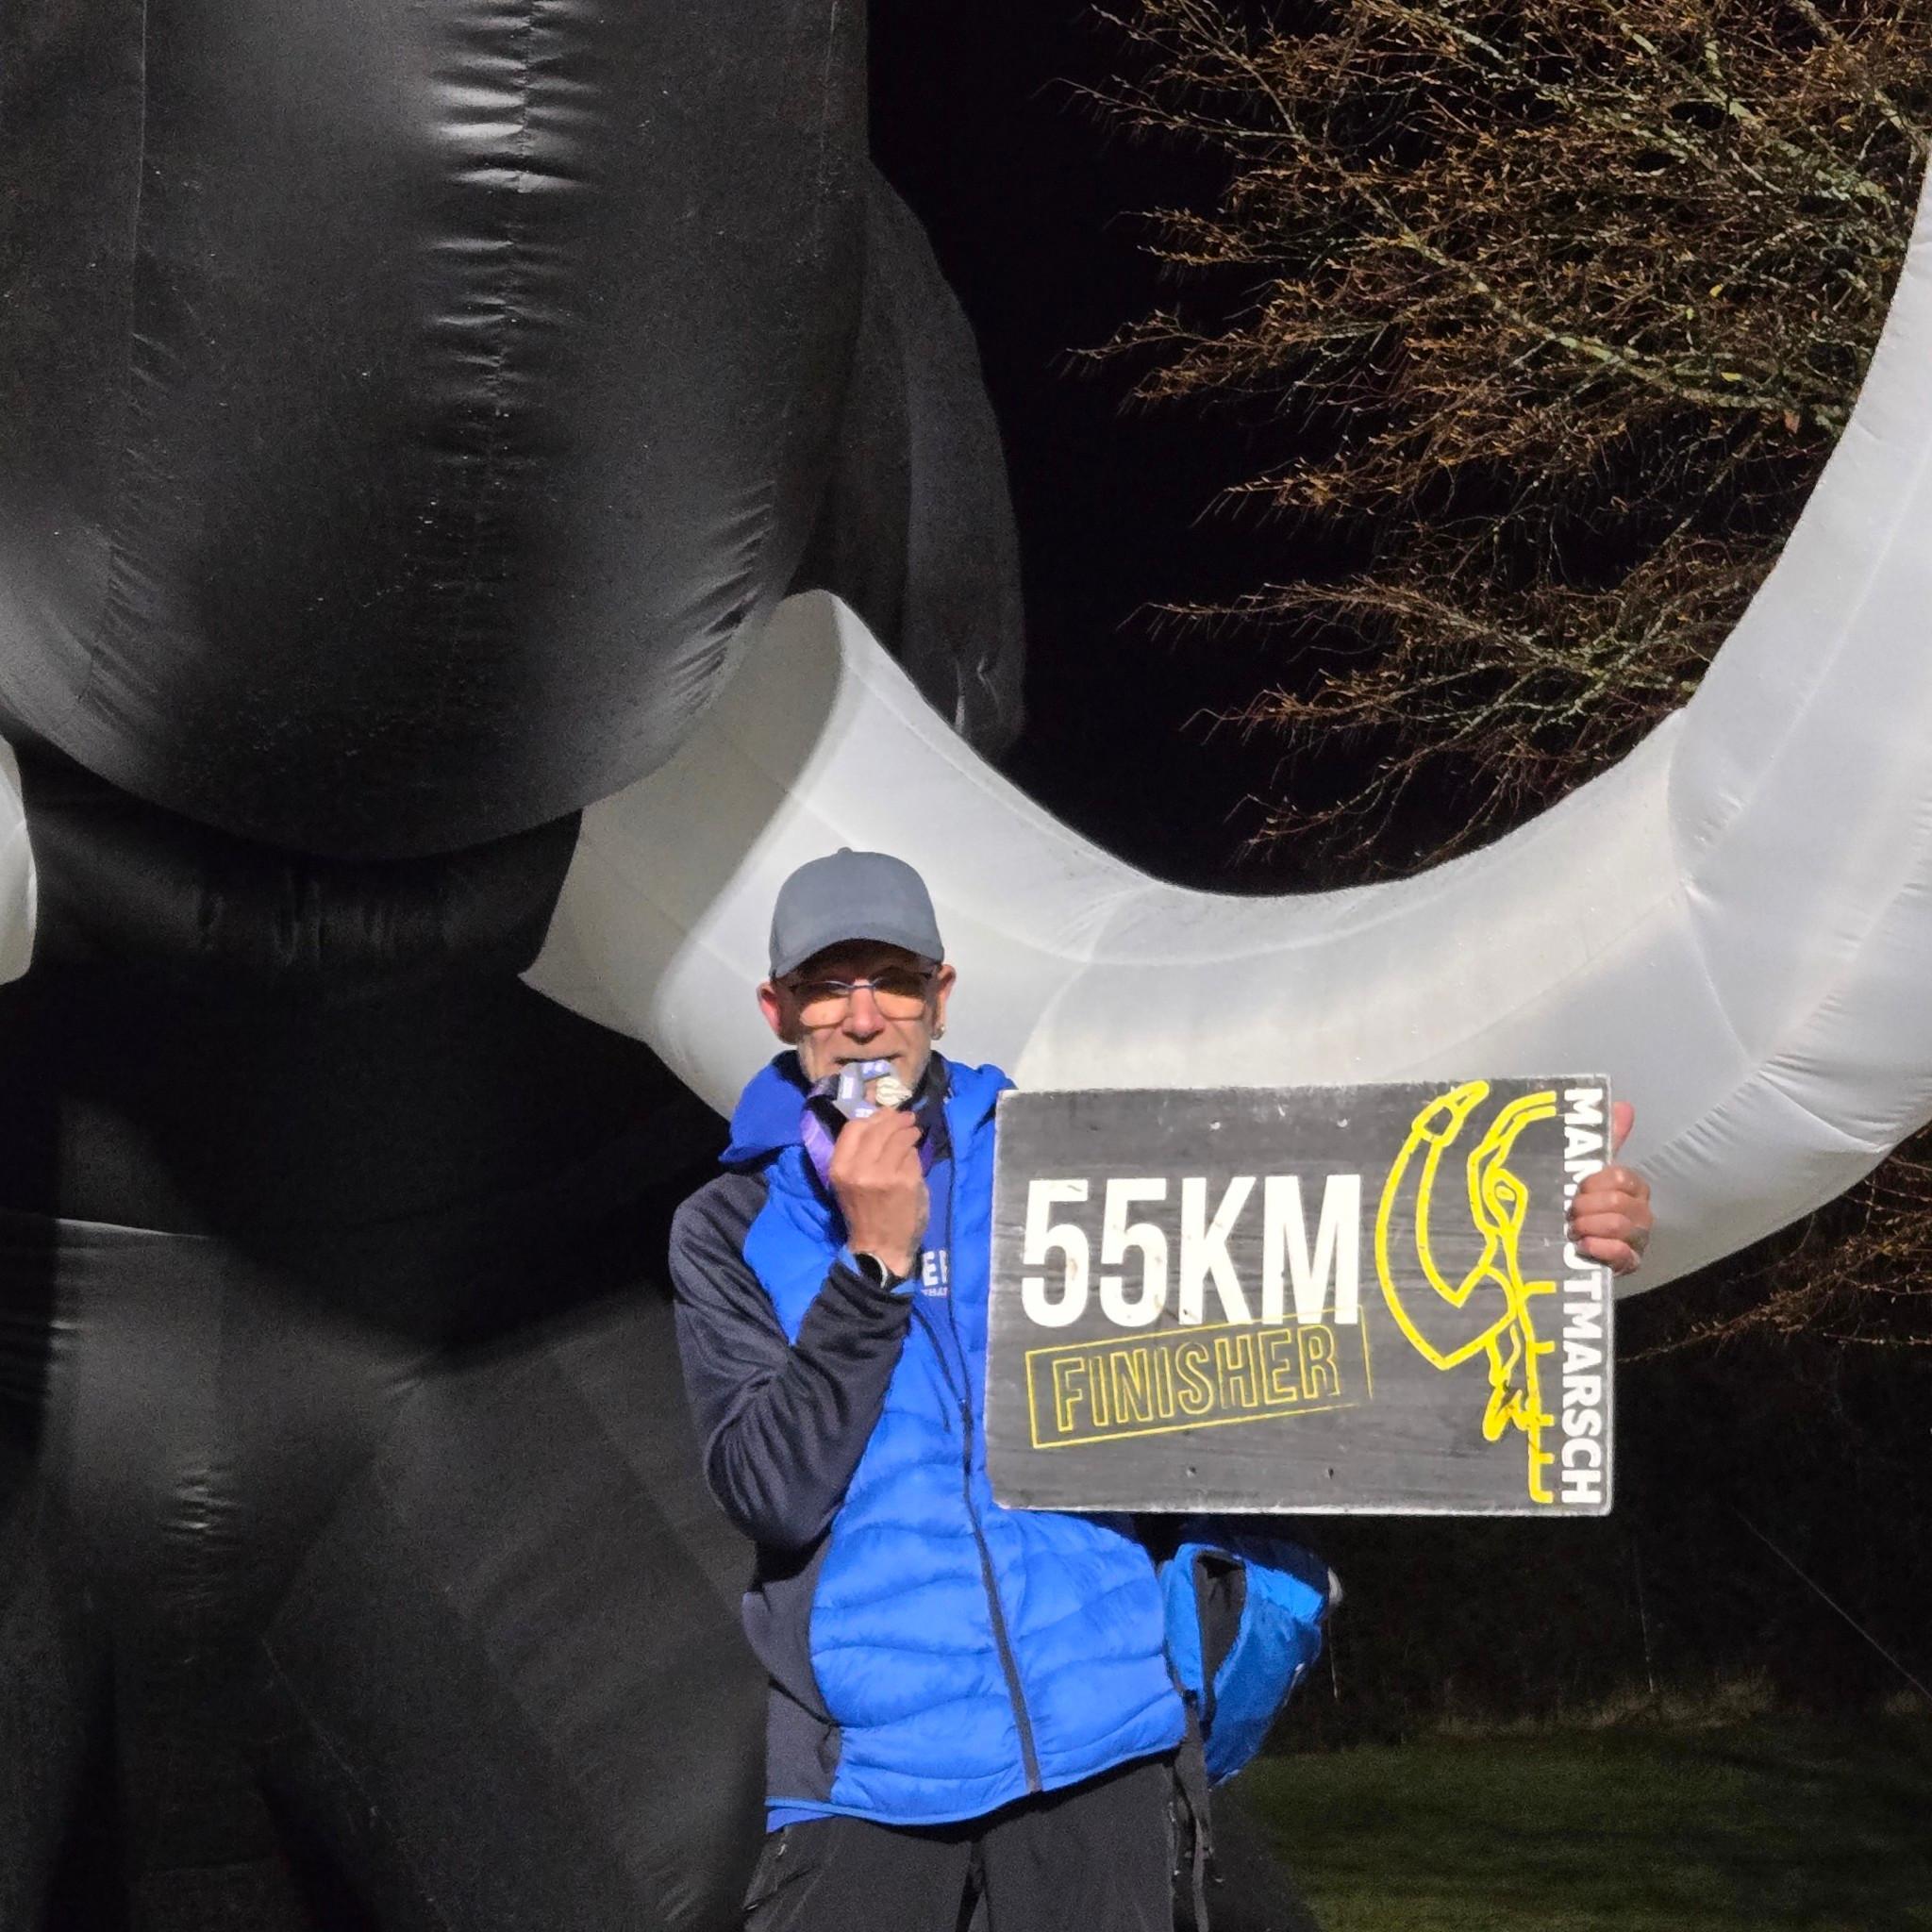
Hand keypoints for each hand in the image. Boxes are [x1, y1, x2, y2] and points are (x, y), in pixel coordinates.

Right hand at [829, 1107, 927, 1280]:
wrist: (880, 1248)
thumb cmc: (865, 1214)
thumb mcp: (850, 1182)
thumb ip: (860, 1154)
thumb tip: (881, 1122)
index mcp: (840, 1168)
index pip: (853, 1127)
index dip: (872, 1118)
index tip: (885, 1115)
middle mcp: (859, 1169)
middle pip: (879, 1128)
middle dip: (895, 1119)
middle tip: (907, 1118)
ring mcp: (884, 1174)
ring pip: (899, 1138)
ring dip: (909, 1131)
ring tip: (914, 1131)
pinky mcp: (906, 1181)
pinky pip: (912, 1155)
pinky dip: (915, 1152)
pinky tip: (914, 1154)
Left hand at [1567, 1099, 1651, 1276]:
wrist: (1563, 1246)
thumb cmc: (1578, 1205)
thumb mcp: (1586, 1171)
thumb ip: (1606, 1141)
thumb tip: (1624, 1105)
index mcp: (1633, 1188)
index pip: (1621, 1177)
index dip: (1593, 1182)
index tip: (1576, 1188)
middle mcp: (1642, 1213)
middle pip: (1618, 1202)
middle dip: (1586, 1207)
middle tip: (1569, 1213)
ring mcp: (1638, 1241)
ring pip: (1618, 1226)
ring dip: (1588, 1227)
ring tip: (1572, 1231)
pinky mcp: (1629, 1265)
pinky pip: (1621, 1255)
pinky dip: (1598, 1249)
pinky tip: (1583, 1247)